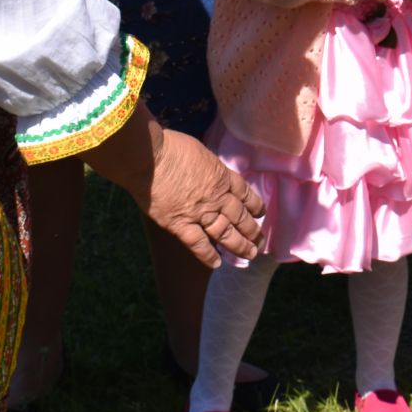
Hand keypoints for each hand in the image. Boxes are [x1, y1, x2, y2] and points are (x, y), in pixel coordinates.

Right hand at [85, 109, 264, 268]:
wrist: (150, 158)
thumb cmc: (171, 147)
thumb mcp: (200, 151)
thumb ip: (208, 166)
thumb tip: (207, 171)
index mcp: (222, 176)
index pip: (245, 193)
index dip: (254, 205)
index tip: (260, 213)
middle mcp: (216, 197)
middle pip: (240, 216)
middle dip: (252, 230)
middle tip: (261, 242)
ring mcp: (199, 213)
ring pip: (225, 233)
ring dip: (239, 245)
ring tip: (250, 255)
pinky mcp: (179, 225)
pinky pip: (198, 244)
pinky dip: (208, 255)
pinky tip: (217, 263)